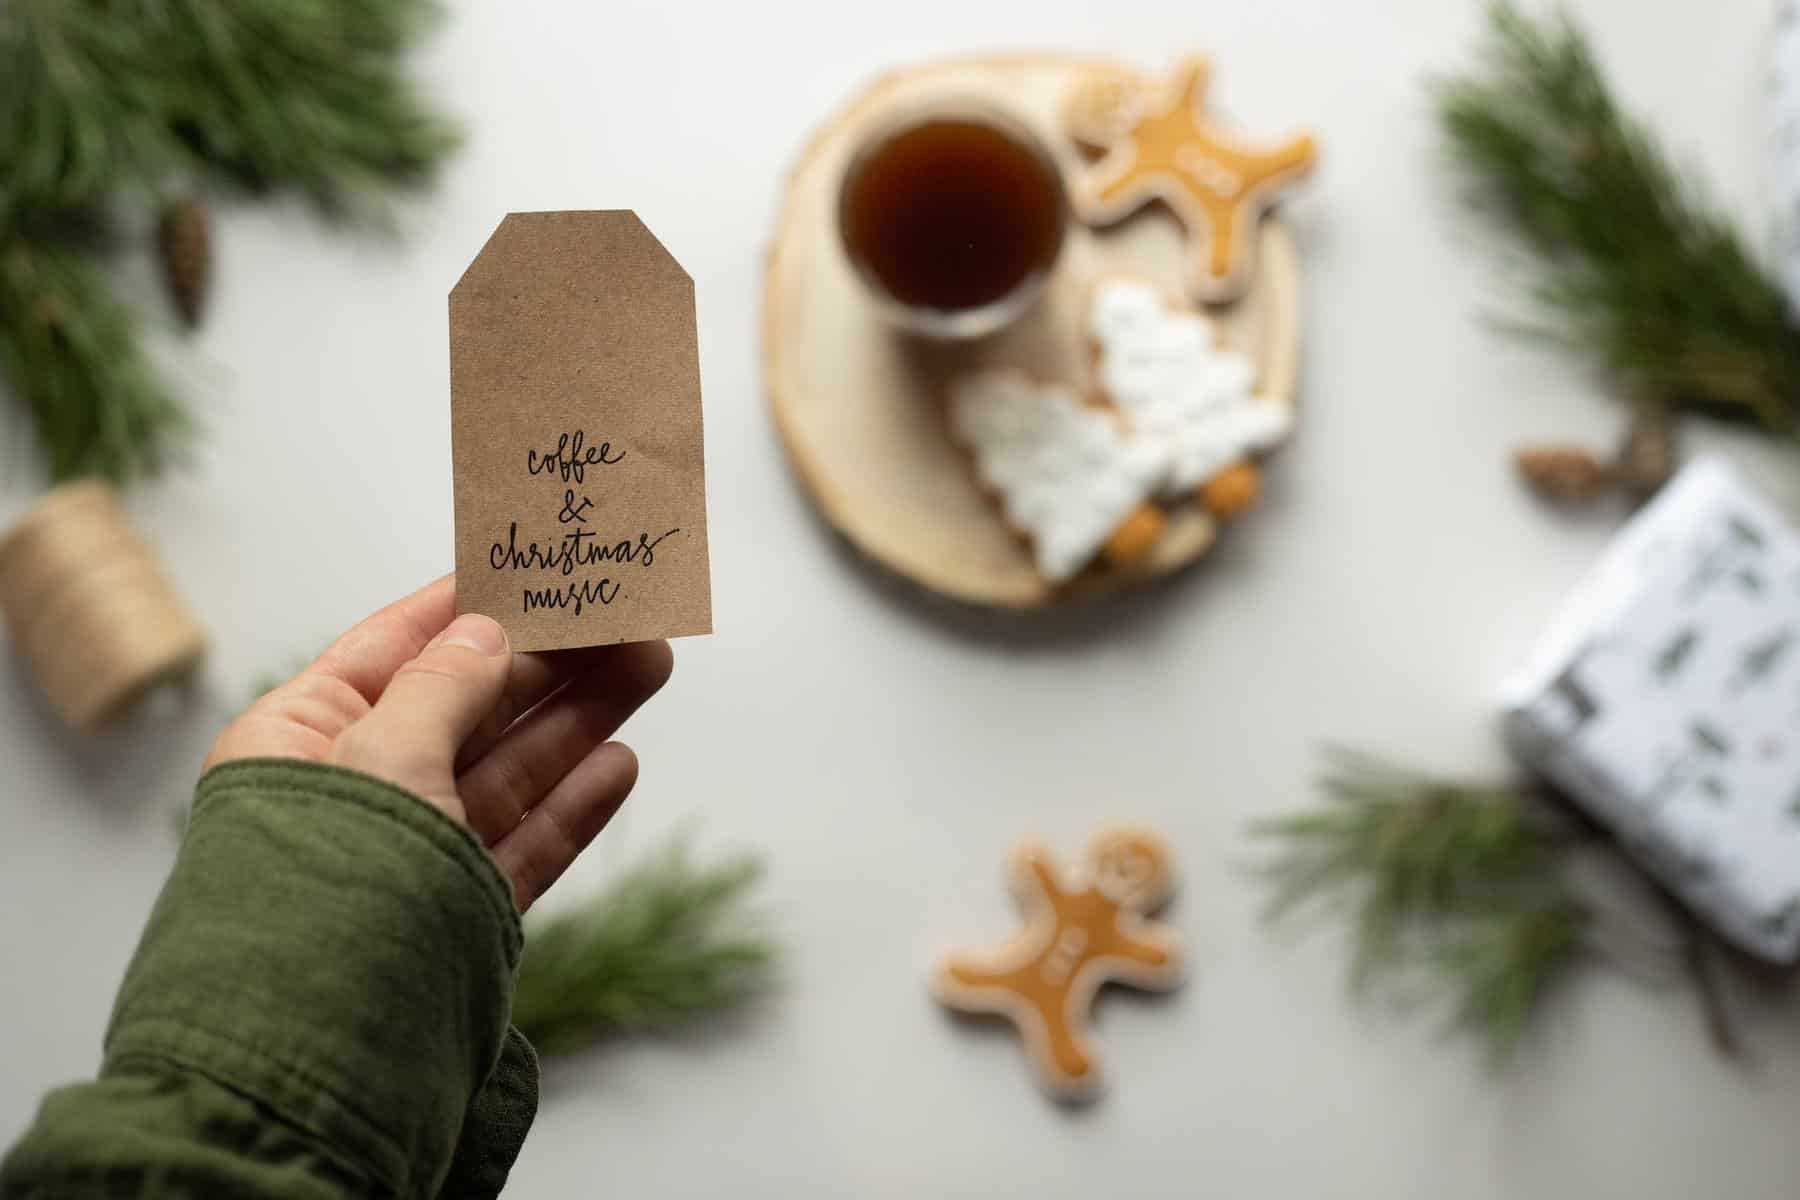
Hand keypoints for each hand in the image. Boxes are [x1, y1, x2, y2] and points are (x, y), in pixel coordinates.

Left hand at [206, 575, 672, 910]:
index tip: (533, 565)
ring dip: (578, 718)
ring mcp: (411, 854)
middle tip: (622, 614)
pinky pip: (523, 842)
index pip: (391, 650)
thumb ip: (444, 687)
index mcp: (298, 740)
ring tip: (648, 664)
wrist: (318, 1060)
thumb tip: (485, 631)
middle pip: (467, 704)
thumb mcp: (383, 756)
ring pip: (508, 768)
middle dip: (549, 660)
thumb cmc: (326, 888)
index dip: (467, 605)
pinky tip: (621, 761)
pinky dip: (574, 803)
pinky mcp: (459, 911)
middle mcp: (354, 790)